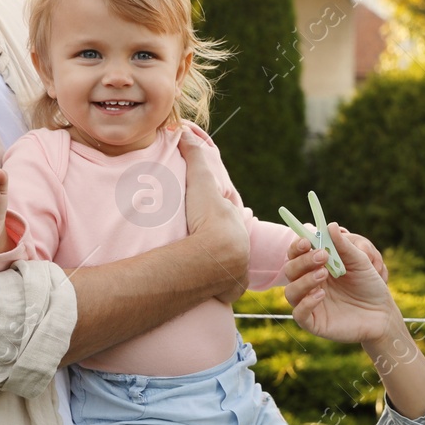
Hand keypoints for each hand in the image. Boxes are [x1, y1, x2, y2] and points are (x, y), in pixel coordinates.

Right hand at [179, 132, 248, 302]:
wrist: (217, 258)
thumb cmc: (209, 219)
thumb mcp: (201, 184)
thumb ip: (195, 158)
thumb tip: (185, 131)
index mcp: (234, 224)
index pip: (231, 215)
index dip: (225, 211)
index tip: (218, 211)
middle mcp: (239, 248)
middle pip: (232, 243)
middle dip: (226, 243)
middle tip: (211, 243)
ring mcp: (235, 271)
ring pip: (231, 268)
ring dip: (224, 270)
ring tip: (211, 273)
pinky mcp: (228, 292)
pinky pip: (224, 291)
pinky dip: (219, 291)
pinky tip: (212, 293)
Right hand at [284, 222, 399, 343]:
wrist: (382, 313)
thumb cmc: (369, 285)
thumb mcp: (360, 261)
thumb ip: (344, 246)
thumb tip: (330, 225)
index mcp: (316, 267)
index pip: (296, 255)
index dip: (297, 247)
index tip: (306, 241)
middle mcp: (308, 285)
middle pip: (290, 270)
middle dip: (303, 261)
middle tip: (323, 256)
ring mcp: (309, 304)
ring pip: (291, 291)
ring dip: (304, 280)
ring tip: (324, 274)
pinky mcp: (314, 323)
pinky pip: (299, 314)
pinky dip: (306, 303)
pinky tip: (321, 295)